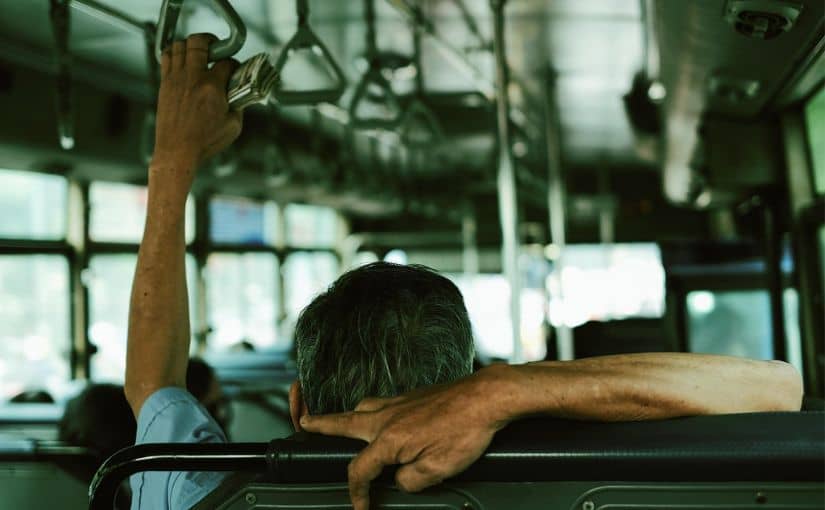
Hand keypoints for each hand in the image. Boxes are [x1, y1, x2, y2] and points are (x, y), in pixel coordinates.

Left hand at [151, 33, 242, 191]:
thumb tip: (239, 94)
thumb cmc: (205, 142)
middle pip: (199, 42)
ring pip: (179, 45)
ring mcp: (175, 79)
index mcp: (212, 87)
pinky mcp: (165, 85)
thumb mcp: (233, 126)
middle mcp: (192, 78)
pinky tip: (182, 60)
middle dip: (210, 41)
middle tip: (216, 47)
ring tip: (198, 52)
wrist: (177, 151)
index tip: (235, 69)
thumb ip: (239, 106)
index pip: (226, 62)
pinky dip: (174, 52)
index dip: (234, 63)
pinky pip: (166, 57)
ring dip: (191, 45)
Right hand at [300, 367, 512, 509]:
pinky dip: (371, 411)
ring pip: (361, 408)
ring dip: (345, 417)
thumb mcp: (438, 470)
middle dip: (319, 425)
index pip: (359, 470)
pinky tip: (380, 418)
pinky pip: (381, 403)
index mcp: (388, 438)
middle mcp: (386, 416)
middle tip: (304, 423)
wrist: (486, 397)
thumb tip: (400, 480)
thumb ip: (410, 481)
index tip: (360, 506)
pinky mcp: (412, 395)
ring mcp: (398, 401)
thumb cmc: (466, 430)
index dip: (356, 493)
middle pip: (341, 422)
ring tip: (336, 423)